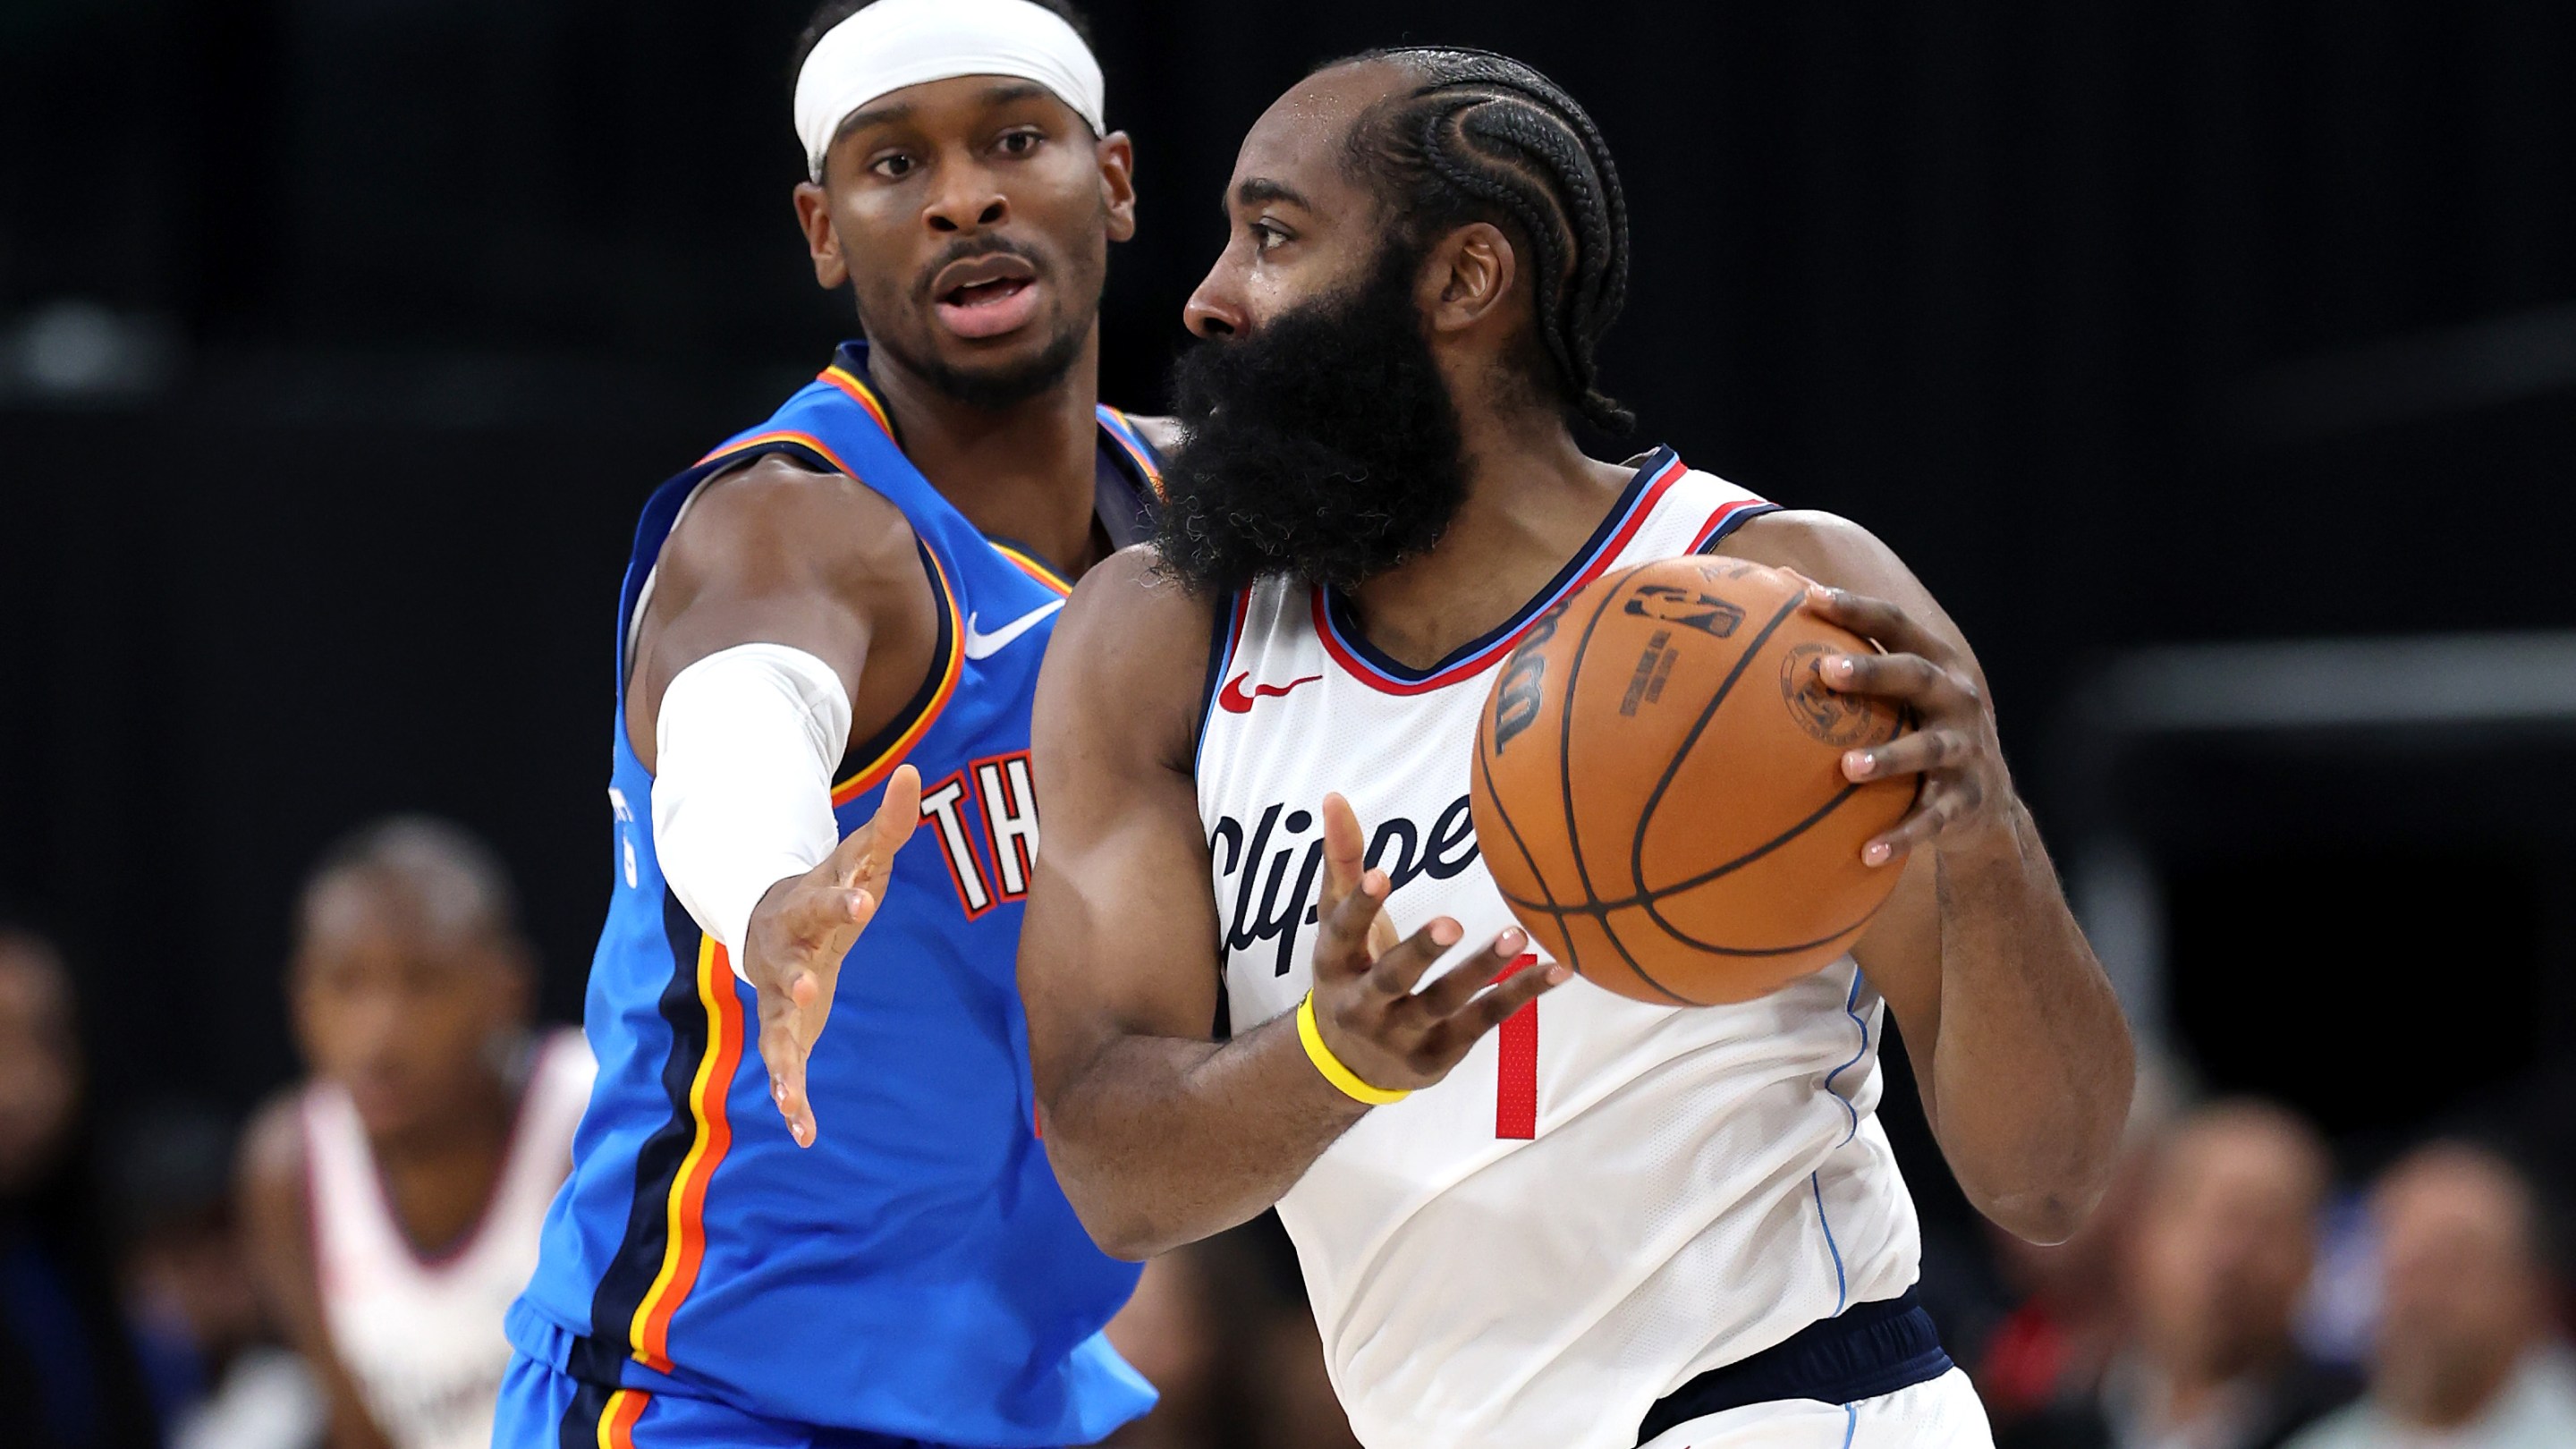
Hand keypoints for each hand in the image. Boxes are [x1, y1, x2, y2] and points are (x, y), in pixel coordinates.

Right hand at [743, 764, 921, 1146]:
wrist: (771, 922)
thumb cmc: (829, 887)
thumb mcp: (858, 857)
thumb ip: (889, 823)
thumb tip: (912, 771)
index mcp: (808, 906)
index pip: (828, 898)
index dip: (845, 900)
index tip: (866, 901)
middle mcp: (783, 951)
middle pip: (785, 965)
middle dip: (792, 979)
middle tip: (806, 993)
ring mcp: (774, 994)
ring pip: (772, 1029)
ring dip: (781, 1060)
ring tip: (789, 1097)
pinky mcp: (780, 1030)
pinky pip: (782, 1068)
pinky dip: (792, 1100)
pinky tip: (806, 1134)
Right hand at [1302, 793, 1567, 1095]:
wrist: (1346, 1065)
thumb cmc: (1350, 972)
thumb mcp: (1336, 925)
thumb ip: (1342, 863)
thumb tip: (1335, 796)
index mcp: (1334, 966)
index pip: (1343, 934)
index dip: (1361, 907)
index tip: (1382, 874)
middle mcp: (1362, 1006)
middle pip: (1392, 978)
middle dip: (1421, 952)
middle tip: (1452, 923)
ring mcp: (1401, 1036)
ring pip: (1445, 1003)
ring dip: (1481, 970)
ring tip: (1517, 936)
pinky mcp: (1439, 1056)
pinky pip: (1483, 1022)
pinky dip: (1520, 995)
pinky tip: (1557, 971)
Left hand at [1801, 584, 2004, 865]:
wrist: (1986, 804)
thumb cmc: (1917, 730)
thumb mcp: (1901, 693)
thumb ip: (1853, 654)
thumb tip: (1776, 593)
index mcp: (1936, 665)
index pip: (1896, 625)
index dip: (1856, 608)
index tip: (1810, 596)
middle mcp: (1957, 700)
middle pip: (1915, 677)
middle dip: (1872, 672)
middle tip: (1824, 670)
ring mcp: (1966, 751)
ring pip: (1928, 751)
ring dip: (1889, 758)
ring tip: (1847, 768)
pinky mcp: (1965, 802)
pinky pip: (1933, 820)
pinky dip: (1903, 836)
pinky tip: (1867, 852)